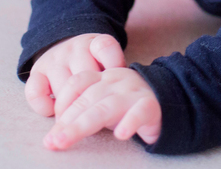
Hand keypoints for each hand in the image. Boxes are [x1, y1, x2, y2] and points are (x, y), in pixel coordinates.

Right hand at [24, 33, 125, 117]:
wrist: (63, 45)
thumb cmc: (92, 62)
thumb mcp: (107, 61)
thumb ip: (116, 76)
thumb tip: (126, 105)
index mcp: (94, 43)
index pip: (105, 46)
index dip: (114, 64)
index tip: (117, 84)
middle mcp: (73, 49)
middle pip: (84, 75)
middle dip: (92, 98)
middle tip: (98, 114)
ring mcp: (54, 60)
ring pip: (62, 88)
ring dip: (70, 107)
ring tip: (78, 119)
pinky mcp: (36, 72)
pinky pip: (35, 92)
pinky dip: (44, 106)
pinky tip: (53, 112)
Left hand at [43, 67, 161, 148]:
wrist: (169, 98)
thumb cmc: (128, 106)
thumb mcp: (103, 105)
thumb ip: (82, 113)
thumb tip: (53, 136)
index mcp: (102, 77)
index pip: (77, 83)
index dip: (62, 104)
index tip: (53, 129)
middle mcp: (117, 81)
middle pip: (88, 99)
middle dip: (67, 122)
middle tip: (52, 142)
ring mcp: (134, 92)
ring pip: (107, 107)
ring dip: (83, 125)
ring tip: (66, 141)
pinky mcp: (152, 105)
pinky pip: (140, 112)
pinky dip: (130, 122)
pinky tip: (121, 135)